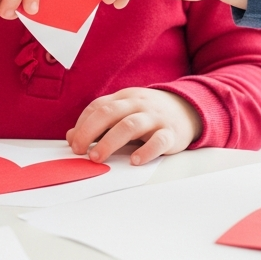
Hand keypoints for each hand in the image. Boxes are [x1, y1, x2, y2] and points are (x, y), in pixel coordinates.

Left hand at [65, 87, 200, 165]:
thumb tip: (71, 137)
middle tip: (79, 150)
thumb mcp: (124, 112)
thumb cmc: (149, 114)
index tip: (73, 142)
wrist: (188, 109)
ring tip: (97, 157)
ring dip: (110, 141)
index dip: (83, 124)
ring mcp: (155, 117)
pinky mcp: (171, 133)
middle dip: (90, 131)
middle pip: (110, 112)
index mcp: (125, 98)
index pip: (99, 106)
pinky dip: (146, 151)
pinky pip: (158, 140)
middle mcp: (138, 104)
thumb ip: (99, 122)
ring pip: (130, 125)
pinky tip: (135, 161)